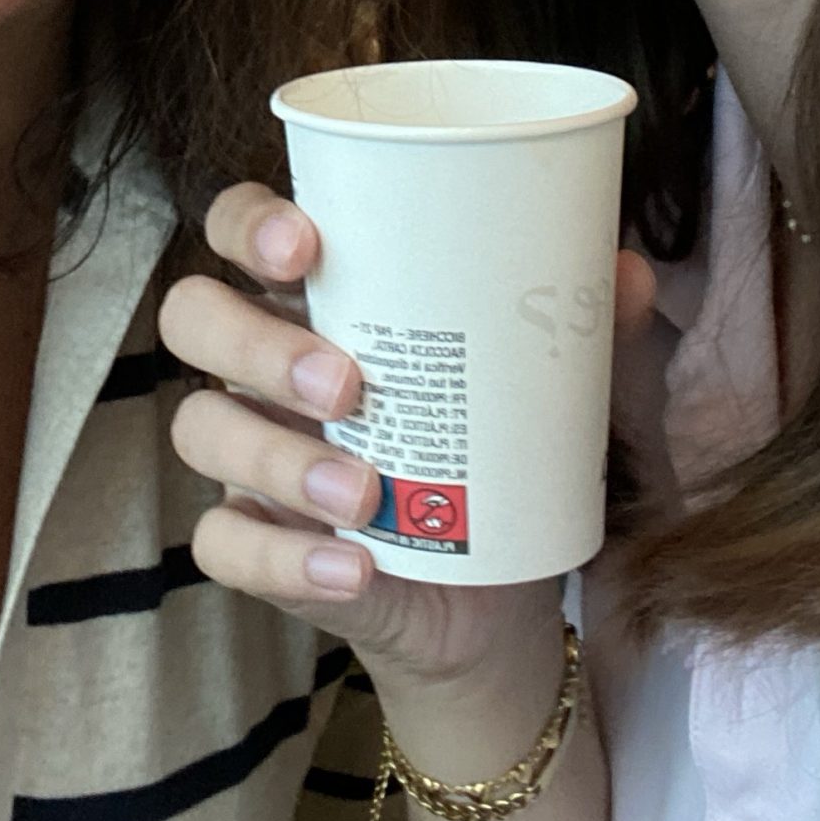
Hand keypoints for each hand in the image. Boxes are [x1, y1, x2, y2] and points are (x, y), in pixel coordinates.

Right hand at [159, 183, 656, 699]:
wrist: (501, 597)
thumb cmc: (504, 455)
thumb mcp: (551, 391)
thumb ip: (584, 332)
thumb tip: (627, 270)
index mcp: (319, 299)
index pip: (238, 230)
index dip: (246, 223)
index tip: (303, 242)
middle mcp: (263, 367)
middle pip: (193, 318)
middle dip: (254, 343)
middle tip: (346, 382)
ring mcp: (251, 457)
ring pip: (200, 430)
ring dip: (275, 456)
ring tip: (361, 493)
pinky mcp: (260, 548)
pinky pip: (224, 546)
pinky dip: (283, 560)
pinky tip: (354, 569)